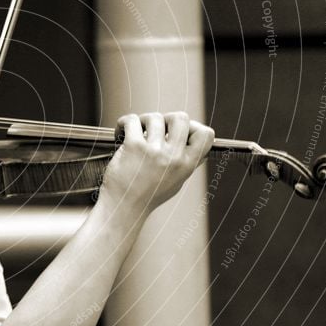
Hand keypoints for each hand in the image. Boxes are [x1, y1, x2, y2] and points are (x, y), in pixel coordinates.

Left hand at [97, 112, 214, 211]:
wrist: (123, 208)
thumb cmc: (147, 196)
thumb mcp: (176, 182)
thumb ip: (188, 164)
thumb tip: (202, 147)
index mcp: (187, 165)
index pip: (206, 134)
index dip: (193, 126)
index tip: (176, 133)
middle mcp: (174, 157)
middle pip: (181, 117)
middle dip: (165, 118)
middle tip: (153, 130)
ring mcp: (154, 151)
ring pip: (154, 117)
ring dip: (142, 121)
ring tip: (134, 133)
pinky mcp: (134, 147)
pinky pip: (131, 120)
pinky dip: (123, 123)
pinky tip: (120, 133)